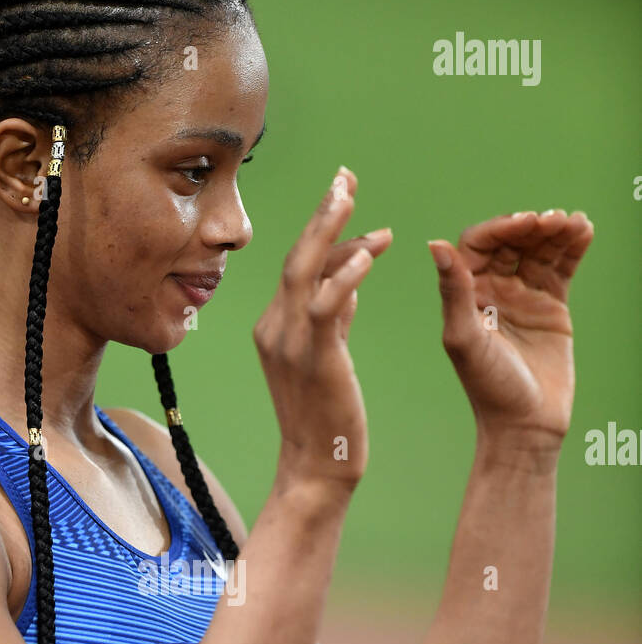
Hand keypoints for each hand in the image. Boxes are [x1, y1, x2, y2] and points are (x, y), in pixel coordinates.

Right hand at [255, 166, 392, 490]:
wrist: (317, 468)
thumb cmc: (327, 419)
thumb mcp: (329, 358)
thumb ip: (336, 317)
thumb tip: (351, 277)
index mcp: (275, 327)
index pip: (299, 267)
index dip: (323, 228)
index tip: (345, 194)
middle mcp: (274, 329)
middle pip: (296, 257)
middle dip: (322, 213)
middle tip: (346, 175)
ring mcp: (289, 343)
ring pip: (305, 272)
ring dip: (329, 229)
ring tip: (352, 195)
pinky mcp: (314, 358)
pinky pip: (327, 307)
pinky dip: (346, 275)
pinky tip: (370, 252)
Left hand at [428, 210, 594, 446]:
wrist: (525, 423)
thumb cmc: (488, 387)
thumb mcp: (465, 338)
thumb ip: (453, 291)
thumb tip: (434, 243)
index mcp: (466, 295)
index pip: (478, 245)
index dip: (500, 228)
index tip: (525, 223)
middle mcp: (492, 291)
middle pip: (511, 242)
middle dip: (532, 226)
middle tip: (552, 220)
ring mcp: (523, 297)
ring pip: (538, 250)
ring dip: (556, 231)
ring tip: (573, 223)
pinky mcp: (550, 307)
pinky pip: (561, 268)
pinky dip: (572, 247)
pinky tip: (584, 229)